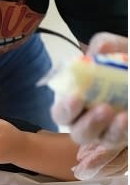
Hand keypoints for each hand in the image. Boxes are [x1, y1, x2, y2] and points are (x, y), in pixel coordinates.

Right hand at [51, 32, 127, 148]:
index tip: (76, 97)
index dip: (65, 108)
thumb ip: (103, 44)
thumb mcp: (113, 46)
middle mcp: (87, 118)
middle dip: (88, 124)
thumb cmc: (119, 58)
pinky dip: (123, 130)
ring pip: (102, 140)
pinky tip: (128, 116)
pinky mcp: (123, 133)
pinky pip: (121, 138)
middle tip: (103, 108)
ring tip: (121, 115)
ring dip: (110, 130)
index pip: (61, 112)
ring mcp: (108, 129)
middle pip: (78, 132)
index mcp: (74, 98)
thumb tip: (98, 51)